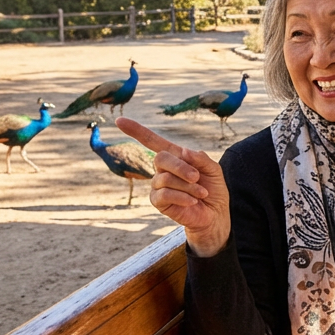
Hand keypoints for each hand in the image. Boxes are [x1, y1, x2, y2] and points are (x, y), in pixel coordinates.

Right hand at [117, 117, 230, 257]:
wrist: (215, 214)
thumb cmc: (213, 189)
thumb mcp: (213, 170)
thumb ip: (201, 159)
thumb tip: (183, 151)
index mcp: (175, 157)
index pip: (153, 141)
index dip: (136, 130)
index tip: (119, 120)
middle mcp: (163, 170)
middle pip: (160, 158)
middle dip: (181, 167)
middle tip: (196, 177)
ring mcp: (158, 185)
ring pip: (165, 178)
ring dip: (187, 186)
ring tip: (201, 192)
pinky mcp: (158, 201)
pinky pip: (163, 194)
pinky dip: (182, 196)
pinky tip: (192, 201)